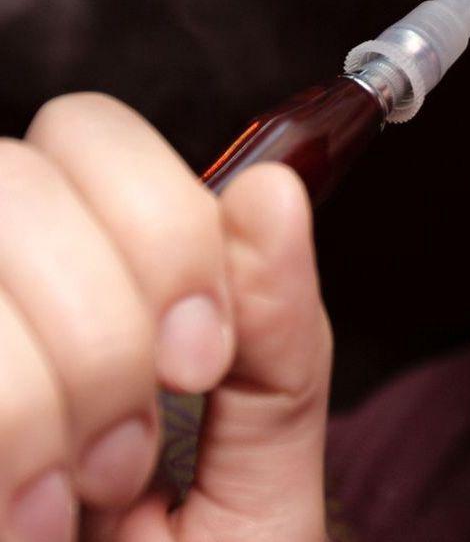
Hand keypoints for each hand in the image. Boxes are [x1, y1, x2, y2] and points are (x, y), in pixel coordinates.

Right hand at [0, 93, 332, 541]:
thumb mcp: (260, 472)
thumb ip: (278, 334)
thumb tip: (276, 188)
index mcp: (91, 278)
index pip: (85, 131)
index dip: (154, 221)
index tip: (203, 352)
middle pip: (10, 176)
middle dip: (100, 316)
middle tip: (141, 442)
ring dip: (37, 393)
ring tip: (75, 504)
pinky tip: (13, 520)